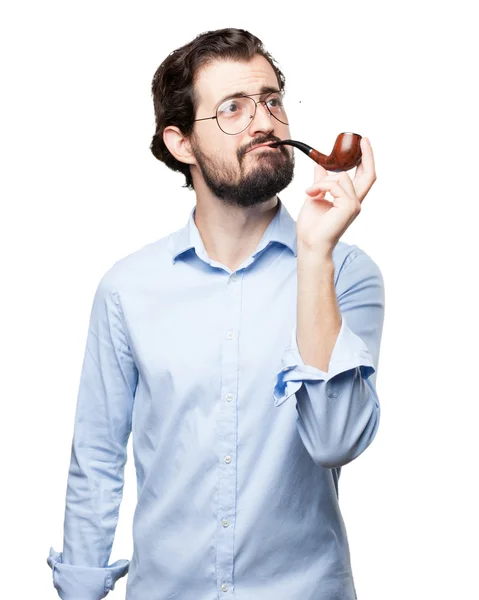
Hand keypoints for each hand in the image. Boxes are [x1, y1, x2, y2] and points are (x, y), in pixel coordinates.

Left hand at [296, 137, 376, 255]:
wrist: (310, 243)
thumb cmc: (311, 226)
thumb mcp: (315, 196)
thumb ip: (321, 182)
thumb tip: (320, 166)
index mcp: (349, 200)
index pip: (363, 177)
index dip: (365, 160)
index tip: (362, 144)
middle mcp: (355, 202)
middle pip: (369, 174)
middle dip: (367, 155)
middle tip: (362, 139)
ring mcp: (354, 205)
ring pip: (342, 177)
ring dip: (322, 181)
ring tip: (310, 191)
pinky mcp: (349, 206)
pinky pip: (334, 185)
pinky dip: (320, 186)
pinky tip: (310, 194)